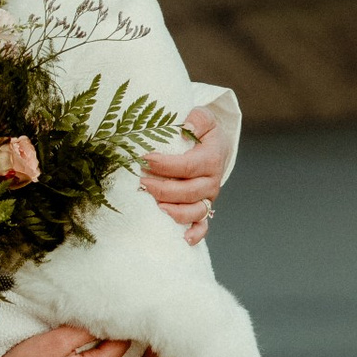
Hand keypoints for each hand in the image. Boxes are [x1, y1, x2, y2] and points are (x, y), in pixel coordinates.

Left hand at [141, 104, 223, 244]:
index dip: (166, 165)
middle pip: (188, 191)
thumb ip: (198, 118)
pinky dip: (194, 234)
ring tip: (154, 205)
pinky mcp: (203, 209)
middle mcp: (211, 181)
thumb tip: (186, 127)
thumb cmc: (203, 132)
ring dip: (173, 211)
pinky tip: (182, 239)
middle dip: (162, 189)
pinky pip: (202, 226)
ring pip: (194, 211)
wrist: (215, 146)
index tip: (145, 159)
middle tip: (141, 182)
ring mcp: (207, 198)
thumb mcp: (204, 117)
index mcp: (211, 159)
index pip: (188, 166)